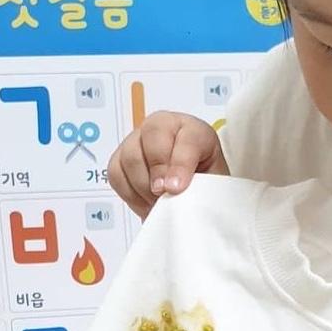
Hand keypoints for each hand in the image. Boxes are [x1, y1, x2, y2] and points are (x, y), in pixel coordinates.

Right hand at [108, 111, 228, 218]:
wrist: (193, 192)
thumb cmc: (206, 185)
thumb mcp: (215, 184)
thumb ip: (204, 186)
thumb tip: (181, 196)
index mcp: (194, 130)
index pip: (186, 139)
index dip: (180, 164)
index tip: (176, 189)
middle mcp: (164, 126)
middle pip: (151, 137)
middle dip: (156, 171)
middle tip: (162, 195)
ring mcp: (138, 139)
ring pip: (130, 157)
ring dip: (143, 187)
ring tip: (158, 204)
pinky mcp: (121, 157)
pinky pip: (116, 174)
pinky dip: (130, 193)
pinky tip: (145, 203)